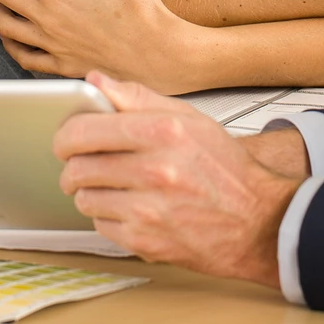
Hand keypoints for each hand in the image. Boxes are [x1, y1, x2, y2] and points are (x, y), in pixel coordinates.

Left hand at [54, 73, 302, 288]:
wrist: (258, 222)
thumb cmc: (225, 169)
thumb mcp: (190, 119)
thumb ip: (137, 98)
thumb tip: (96, 81)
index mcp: (162, 132)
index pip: (84, 130)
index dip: (65, 136)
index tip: (65, 141)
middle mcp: (154, 170)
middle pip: (78, 168)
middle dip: (73, 168)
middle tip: (81, 168)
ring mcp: (148, 209)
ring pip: (85, 199)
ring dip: (90, 194)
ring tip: (112, 188)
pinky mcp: (146, 242)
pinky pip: (101, 226)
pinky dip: (109, 218)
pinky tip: (131, 209)